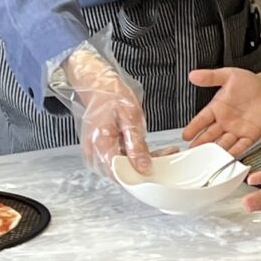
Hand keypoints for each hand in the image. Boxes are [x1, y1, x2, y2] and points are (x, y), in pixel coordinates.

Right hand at [61, 49, 152, 175]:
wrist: (96, 85)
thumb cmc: (111, 96)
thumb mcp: (130, 116)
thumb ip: (136, 144)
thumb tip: (144, 168)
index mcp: (100, 144)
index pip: (120, 173)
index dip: (141, 174)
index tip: (161, 165)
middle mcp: (94, 153)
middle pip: (122, 173)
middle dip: (146, 168)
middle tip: (167, 154)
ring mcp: (96, 154)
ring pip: (122, 169)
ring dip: (143, 164)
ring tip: (163, 151)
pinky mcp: (101, 152)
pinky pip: (120, 162)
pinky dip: (135, 158)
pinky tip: (150, 151)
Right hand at [183, 66, 260, 155]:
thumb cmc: (248, 83)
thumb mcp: (228, 75)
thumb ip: (211, 77)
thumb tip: (193, 75)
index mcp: (216, 109)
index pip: (201, 120)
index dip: (193, 128)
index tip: (185, 135)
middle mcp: (224, 122)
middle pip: (209, 135)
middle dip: (200, 144)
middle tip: (191, 152)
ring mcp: (236, 130)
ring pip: (222, 143)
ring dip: (215, 151)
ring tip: (207, 158)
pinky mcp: (249, 136)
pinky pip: (240, 146)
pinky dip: (234, 152)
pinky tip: (227, 158)